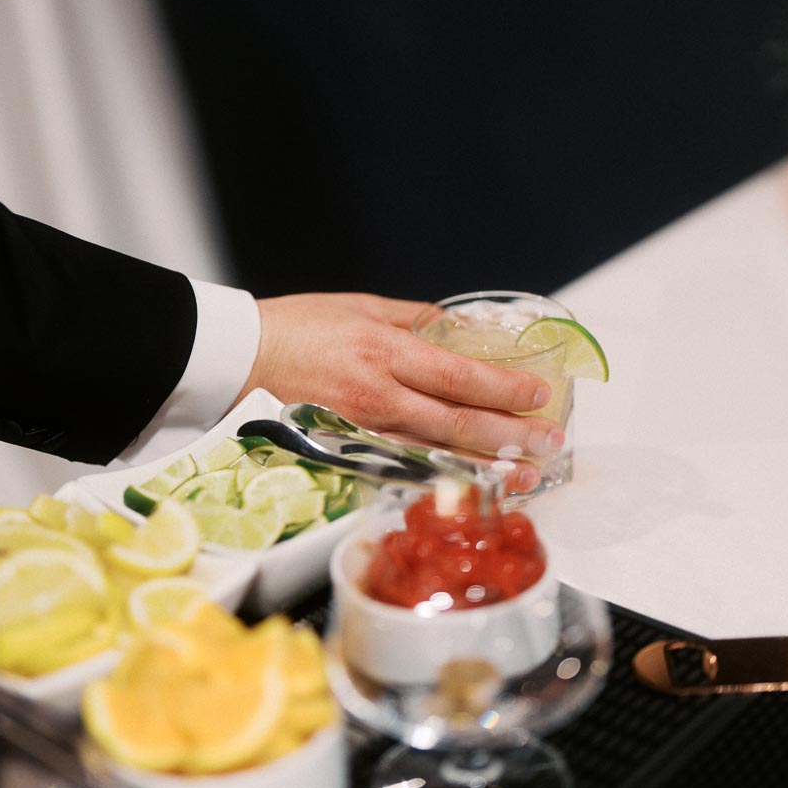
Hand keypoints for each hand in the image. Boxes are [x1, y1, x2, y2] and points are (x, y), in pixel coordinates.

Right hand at [236, 293, 564, 486]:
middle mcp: (378, 397)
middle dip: (509, 436)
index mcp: (384, 353)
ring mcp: (364, 430)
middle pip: (456, 424)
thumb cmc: (296, 325)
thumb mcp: (362, 306)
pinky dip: (442, 475)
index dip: (504, 389)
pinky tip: (470, 481)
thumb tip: (457, 327)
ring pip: (436, 453)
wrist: (238, 358)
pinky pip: (405, 466)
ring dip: (485, 466)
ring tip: (524, 475)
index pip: (458, 377)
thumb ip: (414, 319)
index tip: (539, 395)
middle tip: (548, 443)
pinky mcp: (350, 450)